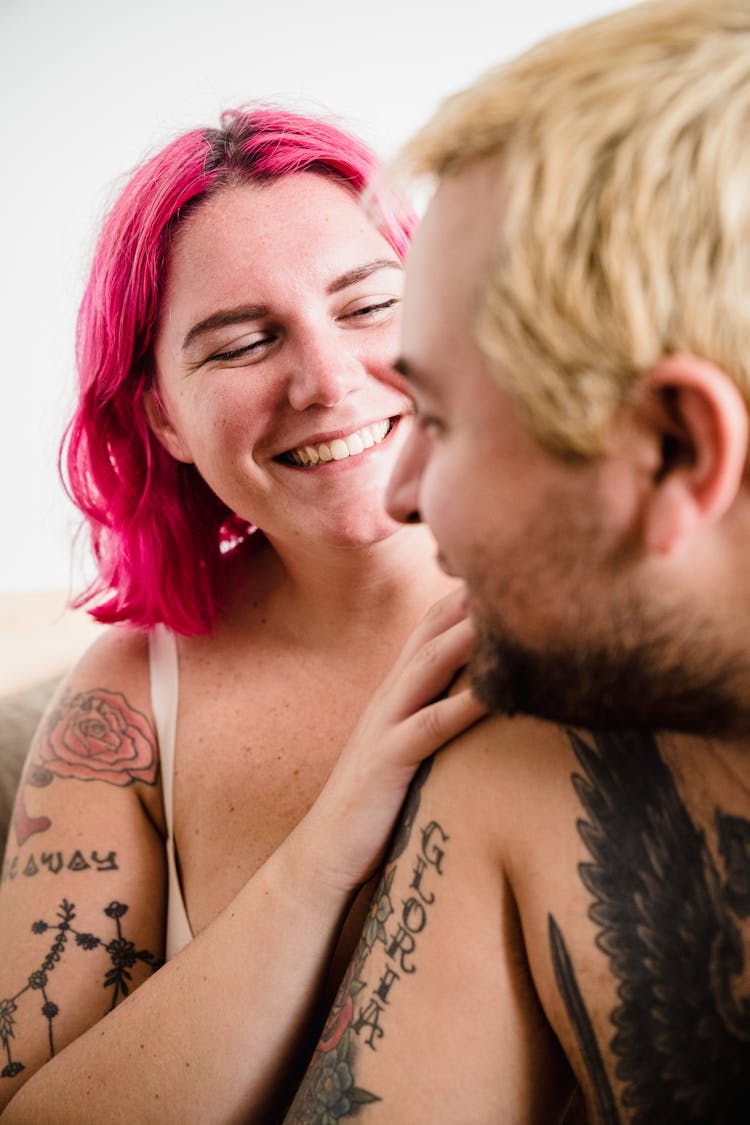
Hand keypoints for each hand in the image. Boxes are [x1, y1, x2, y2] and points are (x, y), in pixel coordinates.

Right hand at [297, 588, 485, 889]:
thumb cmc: (378, 802)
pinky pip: (430, 725)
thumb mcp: (408, 747)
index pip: (432, 626)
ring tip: (510, 604)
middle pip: (433, 629)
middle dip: (471, 593)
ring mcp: (385, 724)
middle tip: (518, 560)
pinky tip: (499, 691)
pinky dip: (466, 704)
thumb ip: (434, 716)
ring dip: (470, 633)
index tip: (509, 563)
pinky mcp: (387, 762)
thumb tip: (482, 696)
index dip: (466, 593)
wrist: (322, 856)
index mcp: (397, 690)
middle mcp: (390, 695)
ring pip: (431, 664)